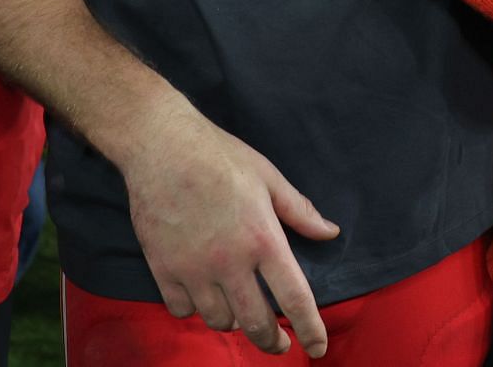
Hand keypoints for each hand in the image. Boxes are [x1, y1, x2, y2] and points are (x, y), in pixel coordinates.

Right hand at [117, 98, 338, 356]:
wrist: (162, 145)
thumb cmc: (220, 156)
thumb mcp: (268, 177)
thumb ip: (300, 211)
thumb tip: (330, 233)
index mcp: (263, 239)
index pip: (294, 299)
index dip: (310, 329)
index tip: (316, 348)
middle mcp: (230, 262)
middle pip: (255, 323)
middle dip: (271, 342)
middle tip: (278, 344)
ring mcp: (194, 268)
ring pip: (218, 320)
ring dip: (232, 321)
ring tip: (238, 310)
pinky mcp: (163, 268)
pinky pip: (181, 309)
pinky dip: (194, 309)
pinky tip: (201, 296)